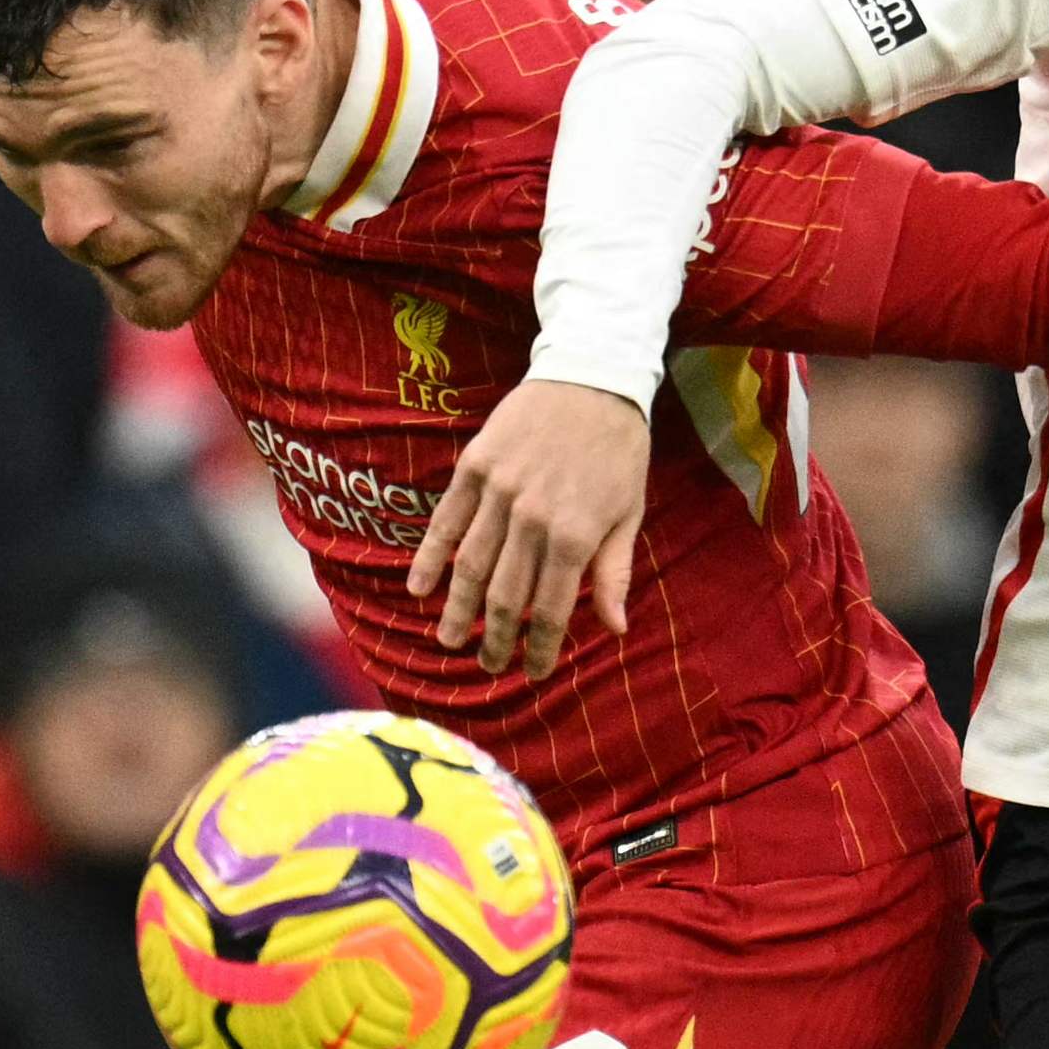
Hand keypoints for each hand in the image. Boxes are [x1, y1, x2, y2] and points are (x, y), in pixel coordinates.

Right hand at [408, 378, 647, 673]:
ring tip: (448, 641)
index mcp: (575, 535)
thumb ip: (615, 572)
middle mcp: (532, 519)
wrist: (592, 376)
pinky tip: (418, 588)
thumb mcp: (630, 512)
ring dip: (458, 609)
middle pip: (507, 596)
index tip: (532, 672)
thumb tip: (615, 629)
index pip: (552, 609)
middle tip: (488, 666)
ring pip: (471, 565)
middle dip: (496, 639)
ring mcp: (498, 492)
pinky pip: (446, 521)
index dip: (540, 647)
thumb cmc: (618, 450)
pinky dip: (430, 557)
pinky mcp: (474, 467)